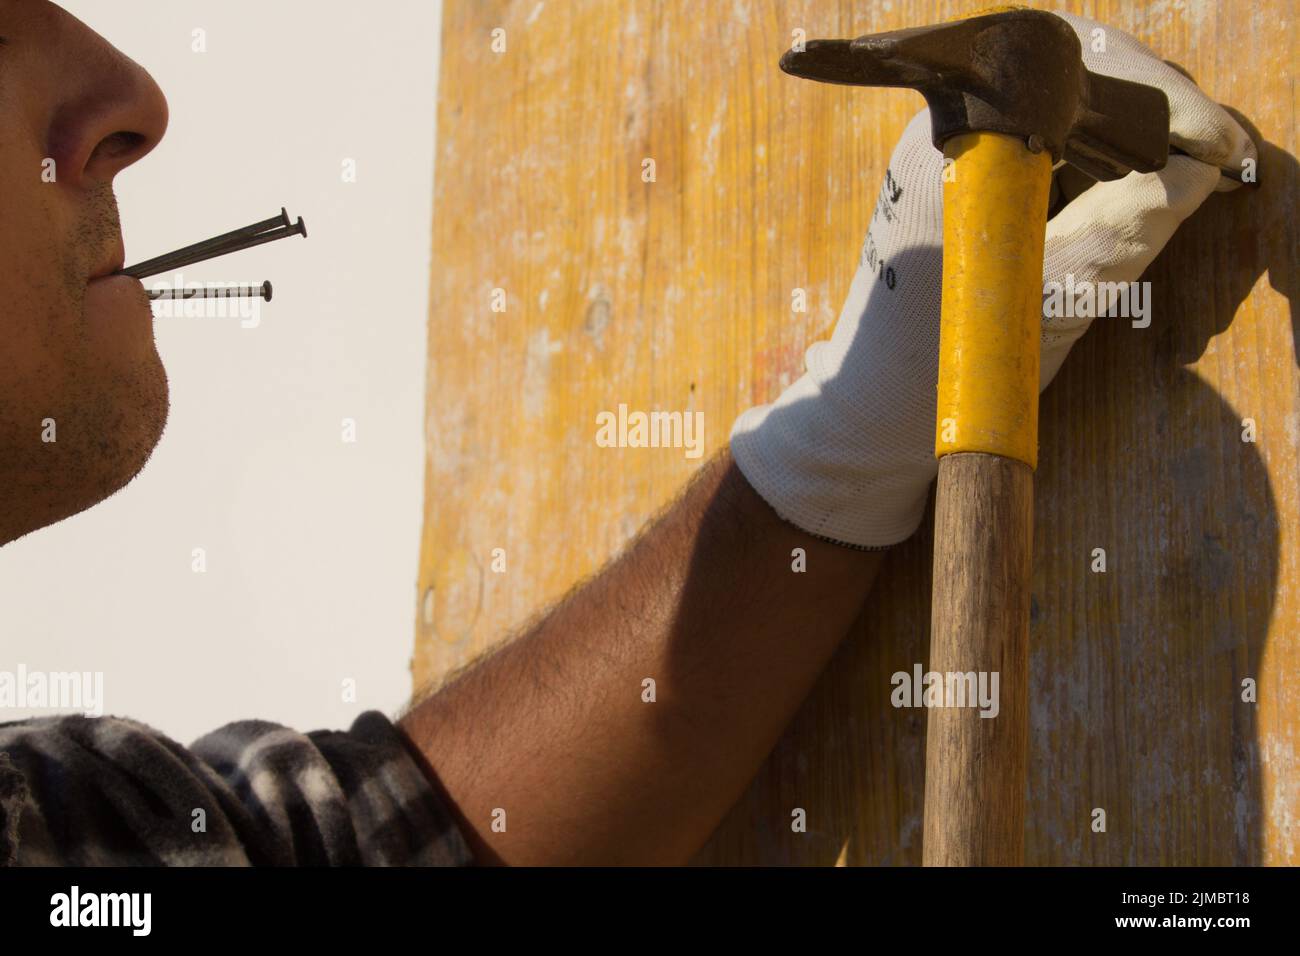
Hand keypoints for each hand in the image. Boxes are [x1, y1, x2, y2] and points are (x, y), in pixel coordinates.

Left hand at [730, 12, 1254, 548]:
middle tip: (1218, 157)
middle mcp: (955, 134)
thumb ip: (1119, 229)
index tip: (1211, 142)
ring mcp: (967, 160)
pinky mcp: (983, 193)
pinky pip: (1063, 157)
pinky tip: (1153, 200)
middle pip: (1079, 84)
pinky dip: (1113, 177)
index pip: (1071, 70)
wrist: (876, 411)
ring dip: (1141, 149)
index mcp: (952, 139)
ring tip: (1193, 181)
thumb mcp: (1043, 300)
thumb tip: (1199, 171)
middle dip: (1157, 119)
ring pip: (1078, 120)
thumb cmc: (936, 362)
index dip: (1156, 95)